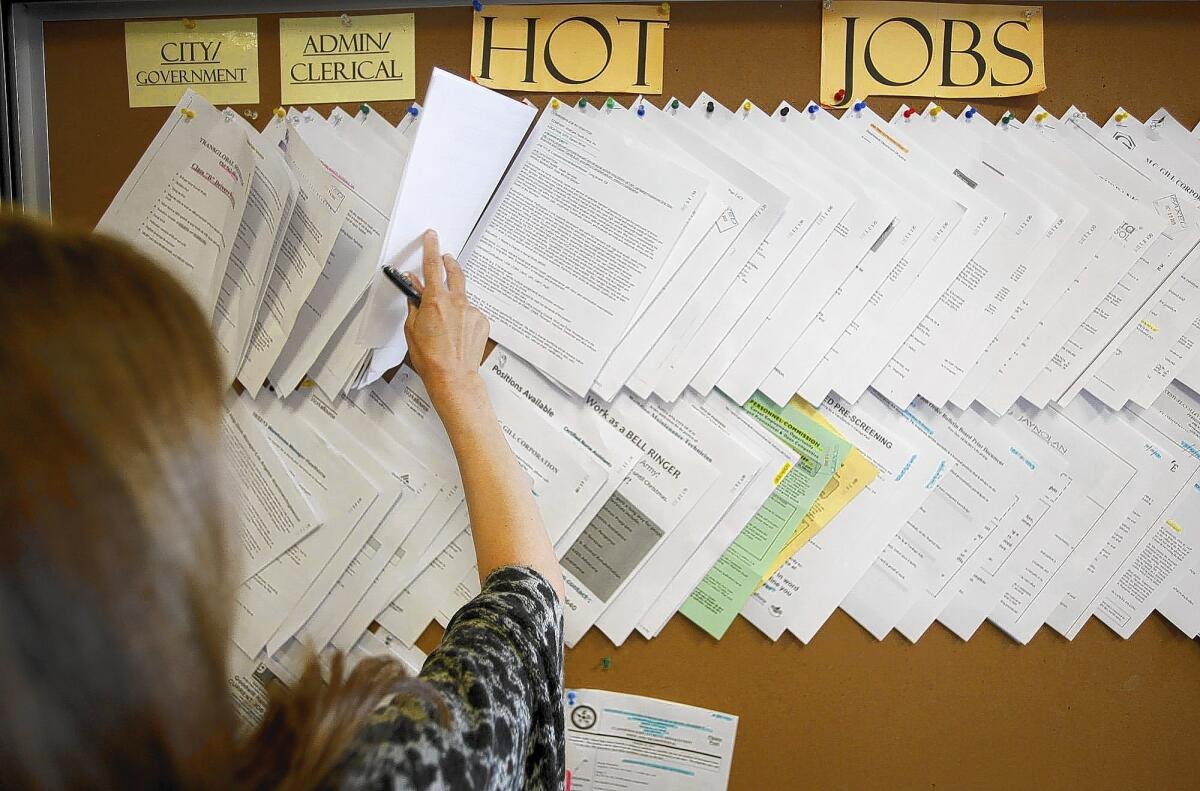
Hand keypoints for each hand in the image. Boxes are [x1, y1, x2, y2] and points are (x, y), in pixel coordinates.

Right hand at [403, 230, 489, 404]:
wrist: (453, 377)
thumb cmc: (430, 358)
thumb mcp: (412, 329)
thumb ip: (414, 305)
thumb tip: (414, 291)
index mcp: (435, 301)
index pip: (431, 265)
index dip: (430, 247)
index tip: (431, 236)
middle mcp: (456, 302)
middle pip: (454, 272)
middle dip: (448, 262)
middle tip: (445, 258)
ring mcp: (472, 311)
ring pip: (462, 296)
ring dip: (454, 298)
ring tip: (447, 318)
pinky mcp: (482, 322)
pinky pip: (471, 312)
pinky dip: (464, 317)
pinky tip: (457, 332)